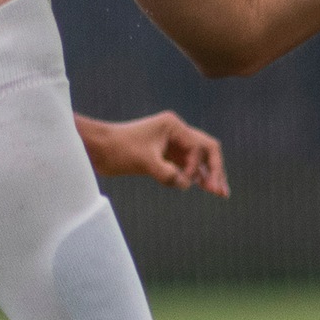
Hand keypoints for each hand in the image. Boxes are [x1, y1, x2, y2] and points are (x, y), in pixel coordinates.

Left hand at [75, 111, 229, 195]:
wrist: (97, 149)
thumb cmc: (118, 149)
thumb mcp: (144, 162)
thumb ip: (167, 174)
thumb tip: (186, 184)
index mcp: (174, 126)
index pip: (203, 145)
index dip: (203, 166)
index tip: (189, 179)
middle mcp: (175, 133)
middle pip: (205, 151)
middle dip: (215, 171)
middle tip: (222, 193)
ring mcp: (170, 144)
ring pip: (196, 160)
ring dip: (206, 176)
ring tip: (219, 193)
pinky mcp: (162, 156)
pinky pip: (184, 166)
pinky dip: (193, 177)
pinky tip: (203, 187)